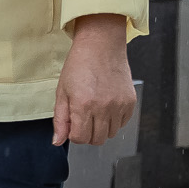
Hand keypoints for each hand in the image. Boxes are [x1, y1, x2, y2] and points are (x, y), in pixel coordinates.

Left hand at [53, 13, 136, 146]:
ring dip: (101, 128)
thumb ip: (60, 119)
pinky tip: (106, 106)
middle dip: (87, 133)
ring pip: (111, 134)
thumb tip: (57, 141)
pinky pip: (123, 124)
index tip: (73, 124)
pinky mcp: (130, 102)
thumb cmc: (79, 65)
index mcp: (83, 105)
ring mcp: (119, 105)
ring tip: (95, 110)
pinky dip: (114, 121)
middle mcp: (104, 107)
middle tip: (83, 118)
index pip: (80, 138)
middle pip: (97, 140)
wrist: (101, 46)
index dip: (74, 134)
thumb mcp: (62, 91)